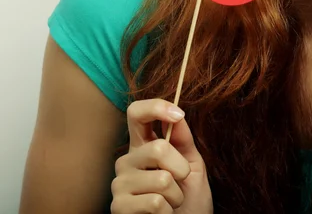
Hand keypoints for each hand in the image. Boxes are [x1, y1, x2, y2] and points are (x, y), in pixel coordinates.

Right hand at [111, 99, 212, 213]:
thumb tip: (177, 115)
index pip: (136, 113)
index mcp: (143, 145)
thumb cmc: (189, 197)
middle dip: (181, 168)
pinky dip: (168, 210)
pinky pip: (154, 202)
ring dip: (176, 195)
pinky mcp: (118, 208)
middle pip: (158, 148)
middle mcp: (127, 161)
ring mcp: (120, 184)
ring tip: (170, 202)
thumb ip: (183, 139)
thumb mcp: (192, 163)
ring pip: (161, 179)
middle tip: (180, 182)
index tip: (178, 114)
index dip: (156, 107)